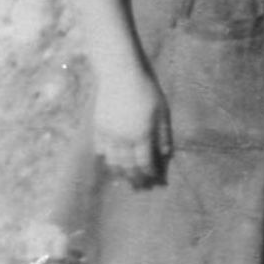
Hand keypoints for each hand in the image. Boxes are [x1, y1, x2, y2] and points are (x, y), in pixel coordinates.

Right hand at [93, 68, 169, 188]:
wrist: (119, 74)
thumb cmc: (146, 90)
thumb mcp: (162, 111)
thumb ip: (163, 134)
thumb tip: (166, 154)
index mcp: (142, 134)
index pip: (145, 162)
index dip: (150, 174)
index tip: (155, 182)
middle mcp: (123, 138)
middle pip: (128, 165)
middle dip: (135, 178)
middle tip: (140, 188)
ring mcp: (108, 133)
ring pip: (113, 160)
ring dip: (120, 173)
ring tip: (126, 180)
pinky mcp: (98, 127)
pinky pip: (101, 149)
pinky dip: (107, 159)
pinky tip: (111, 164)